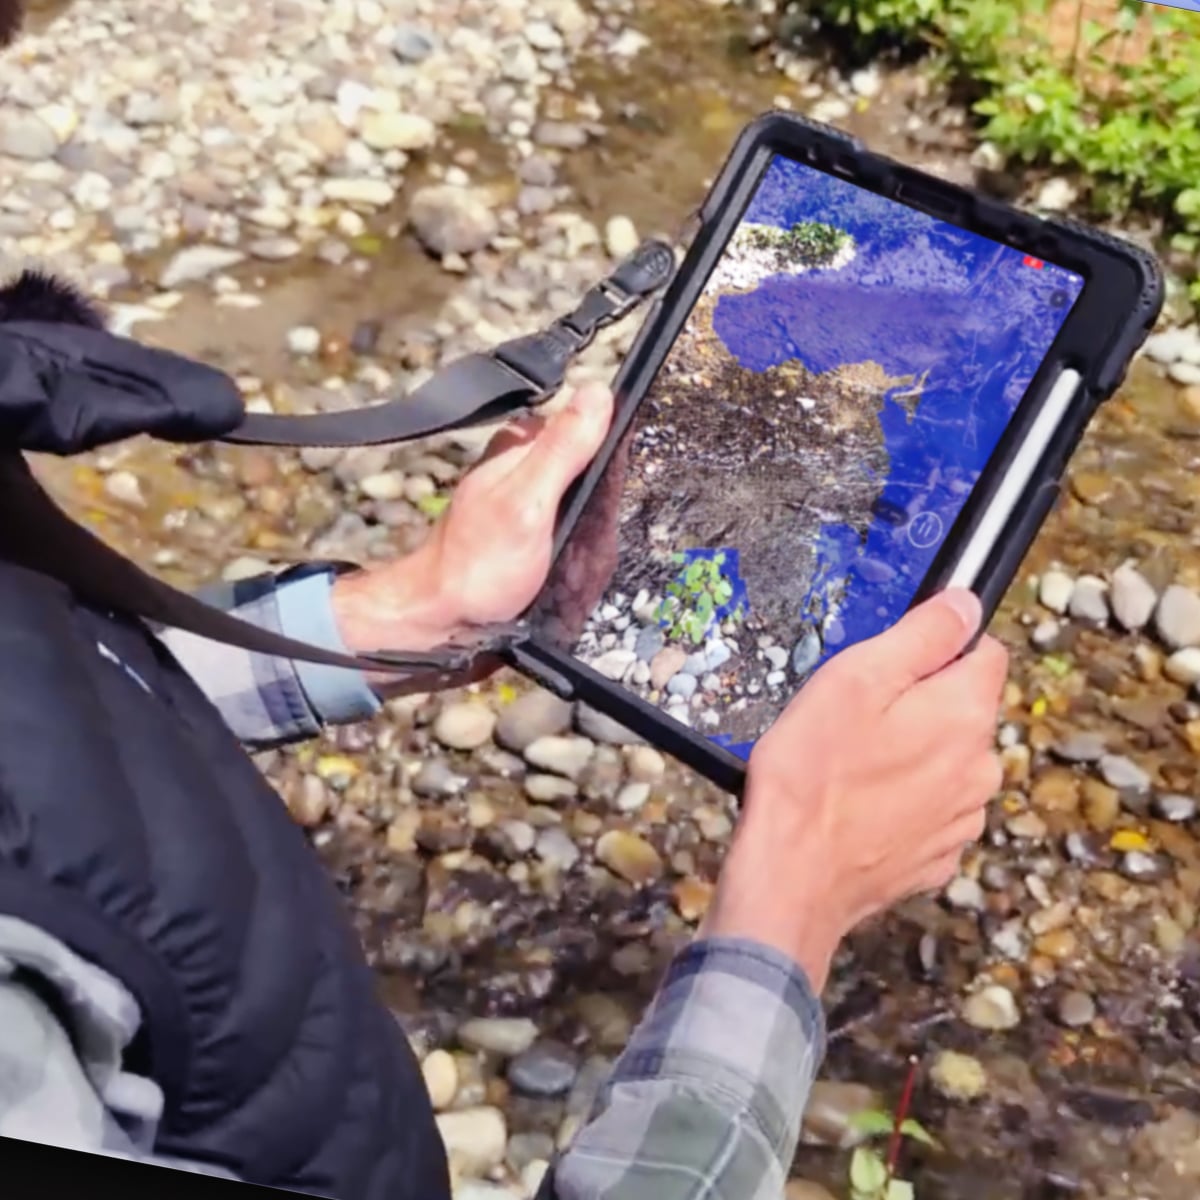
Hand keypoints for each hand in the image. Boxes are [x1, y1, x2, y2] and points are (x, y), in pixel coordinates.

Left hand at [331, 383, 613, 683]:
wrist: (440, 620)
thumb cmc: (479, 564)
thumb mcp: (527, 502)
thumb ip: (563, 449)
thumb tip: (599, 390)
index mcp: (521, 445)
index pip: (592, 433)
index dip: (609, 473)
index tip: (599, 510)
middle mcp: (523, 465)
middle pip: (593, 479)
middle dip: (597, 519)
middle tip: (573, 550)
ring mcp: (526, 498)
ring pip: (586, 512)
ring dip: (587, 544)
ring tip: (562, 568)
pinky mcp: (528, 529)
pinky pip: (573, 538)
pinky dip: (575, 559)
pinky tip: (560, 575)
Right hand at [701, 588, 1007, 992]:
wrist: (792, 879)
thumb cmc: (812, 773)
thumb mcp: (855, 679)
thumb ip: (922, 636)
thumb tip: (967, 603)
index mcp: (966, 714)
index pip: (985, 651)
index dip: (937, 647)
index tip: (887, 665)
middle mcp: (982, 768)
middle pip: (963, 710)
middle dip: (919, 705)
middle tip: (853, 719)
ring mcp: (963, 820)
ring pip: (946, 762)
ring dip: (913, 757)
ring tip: (851, 768)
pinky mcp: (937, 858)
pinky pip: (930, 810)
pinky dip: (903, 803)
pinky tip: (859, 809)